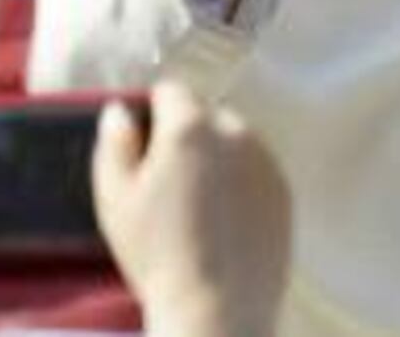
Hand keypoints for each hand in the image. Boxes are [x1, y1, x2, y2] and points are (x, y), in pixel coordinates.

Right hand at [91, 81, 291, 336]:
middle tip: (169, 182)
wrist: (215, 308)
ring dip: (218, 157)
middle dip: (187, 136)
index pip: (171, 90)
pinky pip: (257, 171)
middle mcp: (237, 133)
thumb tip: (121, 110)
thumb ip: (114, 143)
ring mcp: (267, 161)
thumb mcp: (115, 198)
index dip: (153, 113)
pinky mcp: (285, 191)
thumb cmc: (156, 254)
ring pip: (236, 142)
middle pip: (207, 116)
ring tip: (198, 206)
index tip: (144, 145)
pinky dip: (242, 183)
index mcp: (190, 127)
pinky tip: (224, 220)